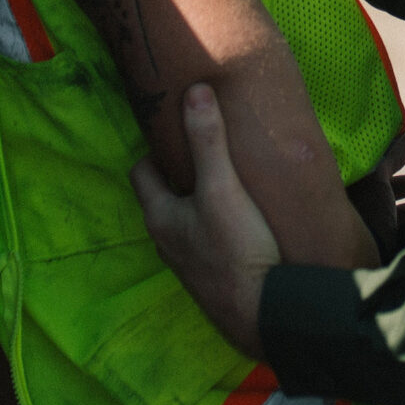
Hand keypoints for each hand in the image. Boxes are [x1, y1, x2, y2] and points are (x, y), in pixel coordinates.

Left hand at [131, 84, 281, 358]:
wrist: (262, 313)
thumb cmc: (236, 248)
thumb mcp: (222, 187)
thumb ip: (208, 140)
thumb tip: (195, 91)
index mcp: (160, 216)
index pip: (141, 172)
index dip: (156, 150)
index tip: (180, 133)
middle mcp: (166, 242)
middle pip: (163, 197)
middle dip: (180, 174)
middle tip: (207, 153)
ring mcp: (188, 264)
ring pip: (185, 223)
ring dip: (199, 204)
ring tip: (228, 183)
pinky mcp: (213, 278)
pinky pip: (206, 244)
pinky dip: (216, 228)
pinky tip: (243, 223)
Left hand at [345, 132, 404, 261]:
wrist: (362, 260)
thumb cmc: (364, 212)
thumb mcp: (376, 178)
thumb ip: (389, 158)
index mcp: (333, 189)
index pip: (356, 171)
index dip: (379, 162)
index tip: (399, 158)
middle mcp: (335, 208)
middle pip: (369, 193)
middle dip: (394, 187)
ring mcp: (347, 230)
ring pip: (378, 213)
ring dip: (403, 208)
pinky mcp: (362, 248)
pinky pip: (384, 231)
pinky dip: (403, 223)